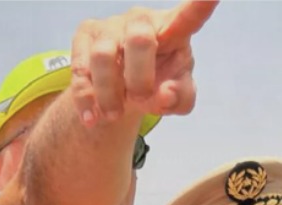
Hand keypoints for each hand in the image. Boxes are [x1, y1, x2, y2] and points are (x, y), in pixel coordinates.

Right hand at [70, 0, 218, 125]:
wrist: (122, 89)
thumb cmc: (159, 84)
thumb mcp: (177, 97)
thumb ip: (180, 98)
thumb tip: (164, 93)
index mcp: (174, 31)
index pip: (189, 18)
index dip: (200, 6)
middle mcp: (142, 20)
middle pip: (140, 39)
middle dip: (139, 78)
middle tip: (141, 101)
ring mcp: (112, 25)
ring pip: (103, 56)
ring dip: (109, 93)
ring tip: (113, 115)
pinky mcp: (85, 34)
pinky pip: (80, 68)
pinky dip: (86, 98)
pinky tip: (93, 117)